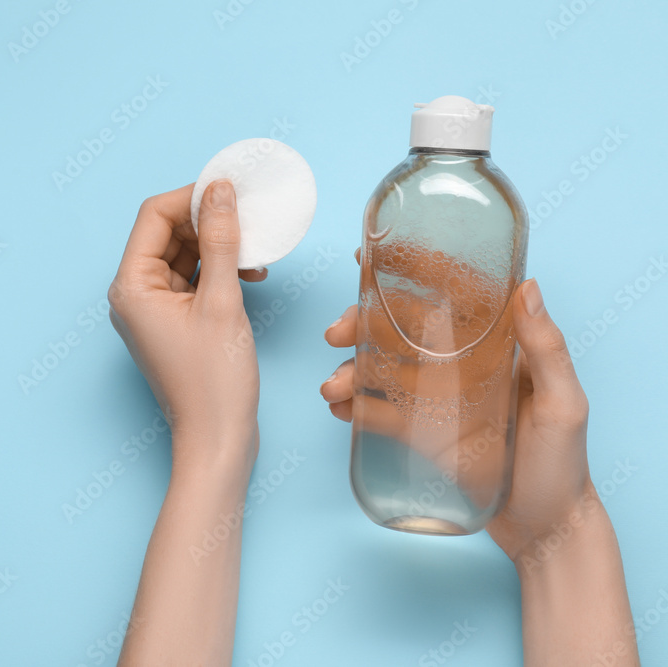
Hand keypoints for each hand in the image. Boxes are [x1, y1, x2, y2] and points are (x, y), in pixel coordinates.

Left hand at [108, 180, 265, 469]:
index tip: (232, 188)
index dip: (192, 196)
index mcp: (131, 287)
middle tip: (250, 214)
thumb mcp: (223, 302)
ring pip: (183, 255)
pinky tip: (251, 275)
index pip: (154, 216)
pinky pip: (193, 280)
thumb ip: (222, 242)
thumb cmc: (214, 381)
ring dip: (218, 245)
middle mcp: (134, 295)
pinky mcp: (173, 322)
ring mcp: (153, 310)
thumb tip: (220, 192)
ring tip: (255, 248)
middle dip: (207, 220)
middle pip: (167, 233)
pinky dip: (220, 270)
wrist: (218, 440)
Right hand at [322, 271, 594, 561]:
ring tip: (333, 388)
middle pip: (401, 329)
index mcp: (493, 347)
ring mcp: (436, 399)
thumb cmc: (564, 463)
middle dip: (362, 324)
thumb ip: (546, 350)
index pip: (449, 296)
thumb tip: (527, 287)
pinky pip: (379, 412)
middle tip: (337, 333)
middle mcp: (459, 366)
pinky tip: (339, 409)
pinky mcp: (420, 434)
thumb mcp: (564, 404)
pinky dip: (354, 406)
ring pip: (382, 369)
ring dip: (350, 370)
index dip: (412, 271)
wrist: (545, 529)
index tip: (372, 256)